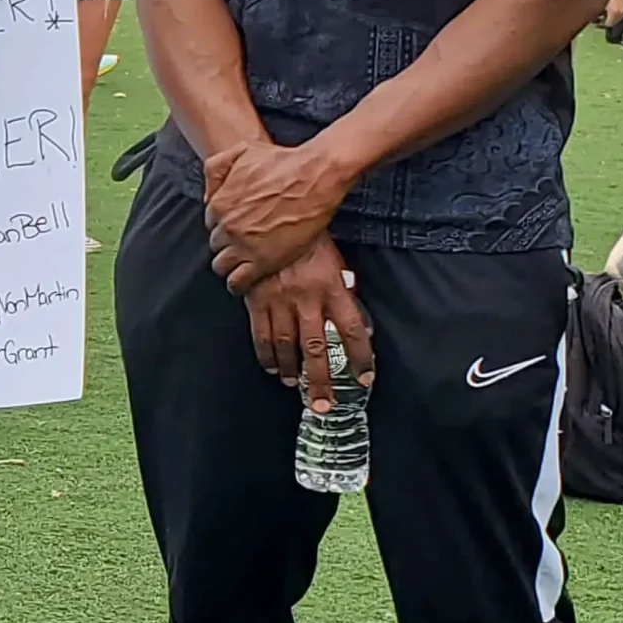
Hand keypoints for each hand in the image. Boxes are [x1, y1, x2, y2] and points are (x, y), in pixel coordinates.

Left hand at [203, 137, 349, 290]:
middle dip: (228, 245)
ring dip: (231, 266)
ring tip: (244, 264)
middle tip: (245, 244)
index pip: (211, 224)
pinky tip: (246, 280)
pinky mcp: (262, 261)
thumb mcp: (241, 151)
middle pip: (216, 245)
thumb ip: (216, 169)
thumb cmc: (283, 161)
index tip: (237, 228)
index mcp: (218, 204)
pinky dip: (239, 284)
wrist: (315, 175)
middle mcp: (226, 227)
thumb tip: (208, 195)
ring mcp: (243, 245)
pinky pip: (238, 282)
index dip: (225, 226)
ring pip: (222, 266)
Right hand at [243, 239, 374, 408]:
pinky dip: (267, 355)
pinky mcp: (258, 300)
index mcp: (333, 287)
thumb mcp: (335, 261)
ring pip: (288, 346)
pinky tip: (272, 366)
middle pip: (318, 348)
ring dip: (292, 370)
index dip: (361, 358)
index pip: (353, 330)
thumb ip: (344, 292)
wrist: (272, 219)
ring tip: (295, 385)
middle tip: (323, 403)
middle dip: (321, 380)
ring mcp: (281, 300)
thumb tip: (359, 324)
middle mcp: (308, 298)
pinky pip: (262, 334)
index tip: (364, 377)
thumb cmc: (308, 239)